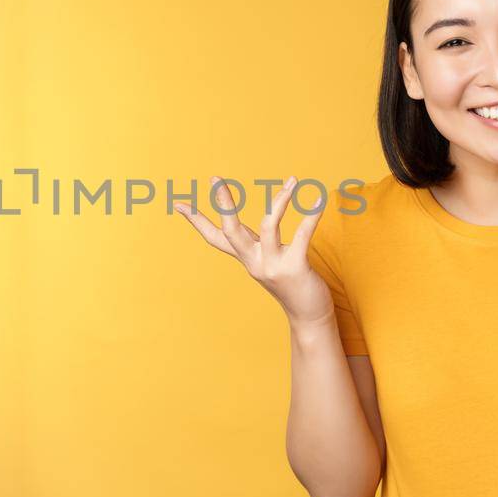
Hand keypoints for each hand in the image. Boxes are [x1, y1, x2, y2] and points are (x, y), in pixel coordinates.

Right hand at [173, 176, 331, 324]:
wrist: (308, 316)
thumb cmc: (292, 283)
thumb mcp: (270, 261)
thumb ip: (262, 242)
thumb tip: (265, 220)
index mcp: (246, 258)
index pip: (214, 237)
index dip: (195, 221)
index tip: (177, 203)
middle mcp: (254, 262)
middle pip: (230, 230)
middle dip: (223, 204)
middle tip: (215, 179)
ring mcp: (273, 265)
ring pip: (269, 226)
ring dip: (280, 201)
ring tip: (293, 180)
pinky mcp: (295, 267)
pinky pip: (301, 235)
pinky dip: (311, 216)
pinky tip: (320, 200)